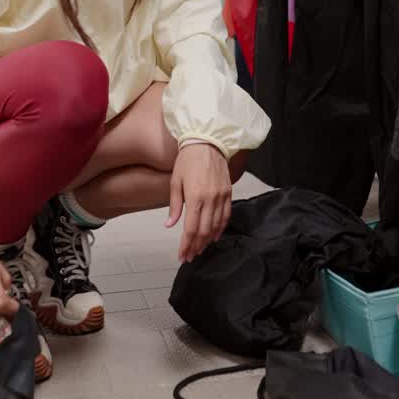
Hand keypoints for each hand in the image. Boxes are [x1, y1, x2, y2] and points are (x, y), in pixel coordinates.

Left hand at [166, 143, 231, 261]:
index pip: (191, 229)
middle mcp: (210, 199)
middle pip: (204, 231)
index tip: (182, 255)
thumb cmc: (188, 160)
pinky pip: (226, 215)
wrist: (207, 142)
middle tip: (190, 255)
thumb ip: (174, 205)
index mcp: (195, 197)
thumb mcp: (175, 181)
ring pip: (216, 226)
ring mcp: (221, 196)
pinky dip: (220, 228)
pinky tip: (214, 236)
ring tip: (200, 248)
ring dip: (208, 240)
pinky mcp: (228, 193)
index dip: (186, 245)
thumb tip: (170, 225)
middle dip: (196, 246)